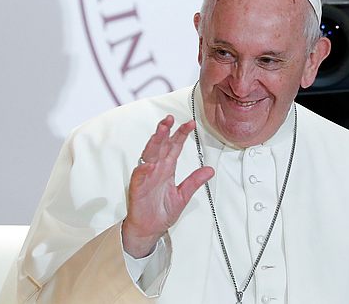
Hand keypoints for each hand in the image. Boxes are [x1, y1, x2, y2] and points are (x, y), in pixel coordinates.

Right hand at [121, 115, 214, 257]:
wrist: (149, 230)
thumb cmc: (161, 212)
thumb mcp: (183, 196)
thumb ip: (194, 182)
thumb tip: (210, 170)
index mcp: (167, 168)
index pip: (174, 146)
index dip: (181, 134)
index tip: (190, 124)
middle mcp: (156, 169)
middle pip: (160, 145)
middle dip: (165, 131)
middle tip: (171, 118)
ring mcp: (146, 177)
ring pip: (149, 155)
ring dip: (154, 142)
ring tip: (161, 130)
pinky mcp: (138, 188)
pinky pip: (140, 176)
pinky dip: (144, 169)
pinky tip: (149, 163)